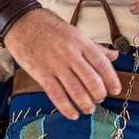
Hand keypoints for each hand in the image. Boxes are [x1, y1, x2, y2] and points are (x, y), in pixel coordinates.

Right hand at [2, 9, 119, 119]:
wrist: (23, 24)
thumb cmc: (51, 28)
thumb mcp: (76, 33)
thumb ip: (95, 47)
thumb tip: (115, 56)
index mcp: (81, 42)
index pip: (102, 64)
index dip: (111, 80)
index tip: (116, 90)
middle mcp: (70, 54)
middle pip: (92, 80)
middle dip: (99, 94)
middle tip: (100, 99)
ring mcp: (55, 65)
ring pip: (76, 91)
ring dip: (86, 104)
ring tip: (89, 108)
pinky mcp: (42, 74)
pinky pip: (57, 95)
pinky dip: (67, 108)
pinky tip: (73, 114)